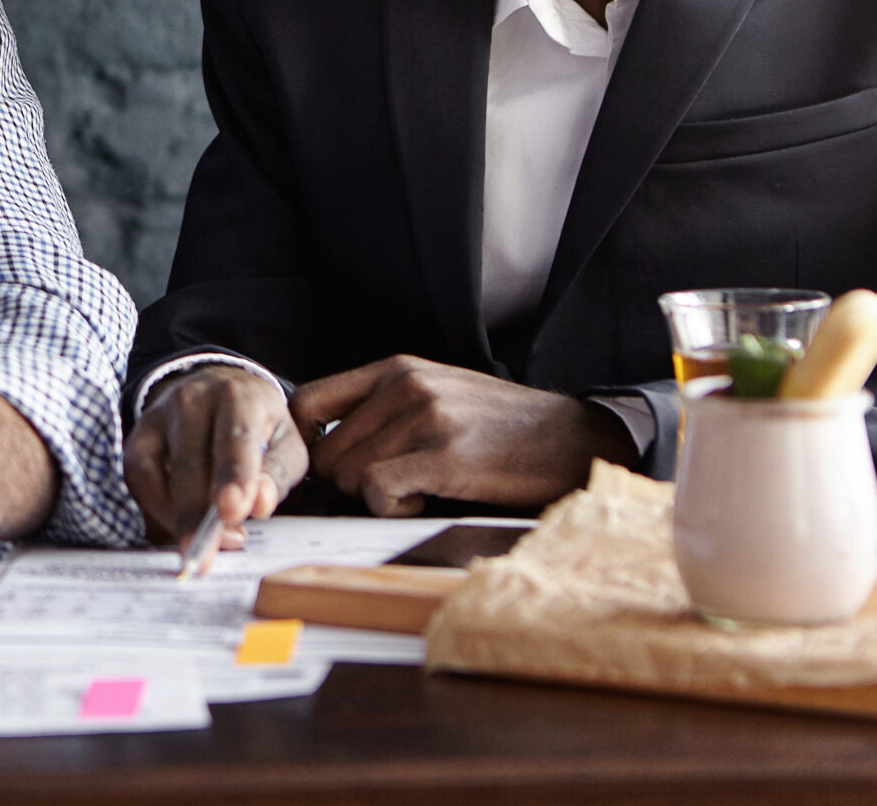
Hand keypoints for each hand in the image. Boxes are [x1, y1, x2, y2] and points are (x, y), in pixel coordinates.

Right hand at [124, 365, 306, 546]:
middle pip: (190, 460)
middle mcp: (193, 398)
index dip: (234, 476)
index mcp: (239, 395)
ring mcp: (160, 415)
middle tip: (205, 554)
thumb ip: (276, 473)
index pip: (235, 437)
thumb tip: (259, 504)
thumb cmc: (259, 425)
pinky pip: (138, 478)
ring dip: (174, 516)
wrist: (219, 388)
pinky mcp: (139, 434)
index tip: (233, 512)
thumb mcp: (286, 442)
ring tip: (196, 548)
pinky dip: (154, 508)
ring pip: (157, 471)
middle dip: (196, 512)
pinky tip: (175, 528)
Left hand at [290, 355, 634, 516]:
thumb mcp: (437, 392)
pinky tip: (423, 501)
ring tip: (416, 489)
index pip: (307, 401)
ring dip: (374, 497)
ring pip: (349, 474)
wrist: (570, 437)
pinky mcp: (446, 456)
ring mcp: (426, 418)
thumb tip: (325, 446)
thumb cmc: (500, 425)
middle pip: (326, 452)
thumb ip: (383, 407)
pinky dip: (391, 508)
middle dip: (348, 482)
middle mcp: (405, 386)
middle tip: (390, 486)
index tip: (326, 468)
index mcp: (395, 369)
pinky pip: (378, 491)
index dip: (305, 443)